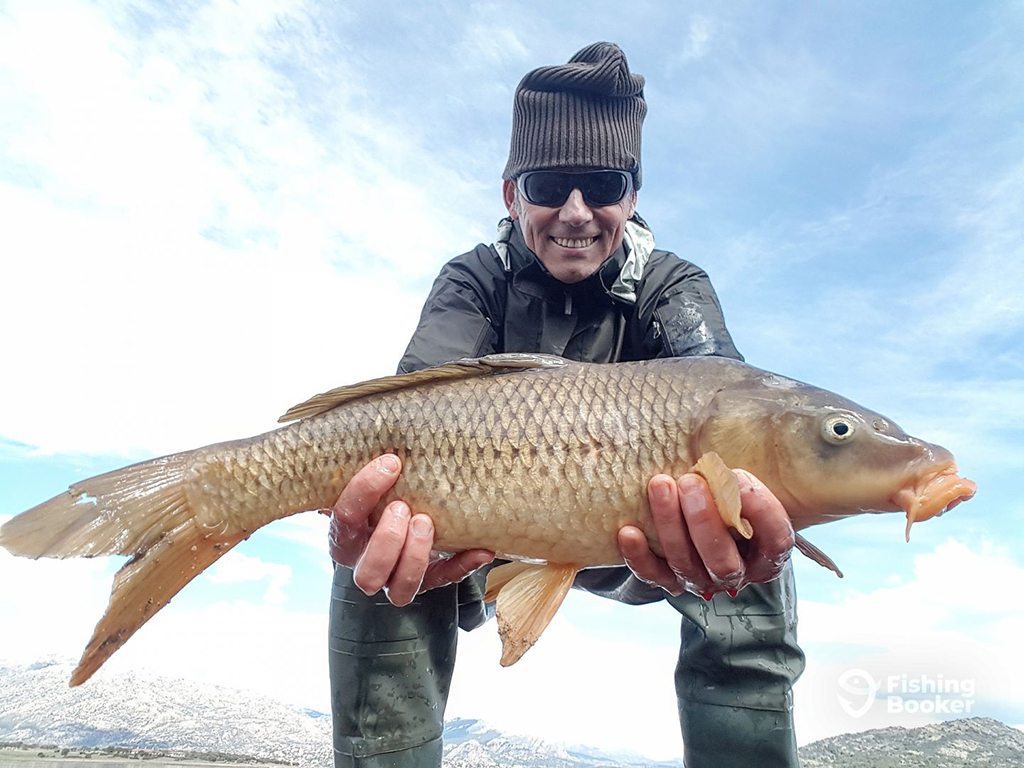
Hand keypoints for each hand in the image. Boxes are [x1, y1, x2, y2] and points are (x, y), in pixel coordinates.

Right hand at [329, 454, 494, 605]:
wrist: (400, 520)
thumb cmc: (383, 492)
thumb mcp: (372, 481)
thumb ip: (372, 463)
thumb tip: (390, 415)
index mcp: (346, 535)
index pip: (345, 519)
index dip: (364, 491)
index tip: (391, 463)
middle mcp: (366, 562)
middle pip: (367, 572)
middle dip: (387, 541)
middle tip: (404, 507)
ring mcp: (397, 577)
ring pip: (400, 589)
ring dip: (416, 557)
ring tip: (428, 523)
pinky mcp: (429, 580)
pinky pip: (446, 580)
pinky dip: (463, 565)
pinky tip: (481, 548)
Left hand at [618, 470, 794, 598]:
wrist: (696, 515)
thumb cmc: (726, 494)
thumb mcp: (742, 486)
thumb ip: (738, 478)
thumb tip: (723, 452)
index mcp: (766, 551)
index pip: (775, 540)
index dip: (760, 510)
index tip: (739, 475)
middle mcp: (736, 572)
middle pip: (723, 561)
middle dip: (705, 521)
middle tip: (690, 482)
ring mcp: (702, 580)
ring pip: (686, 564)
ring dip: (670, 524)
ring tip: (660, 485)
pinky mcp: (669, 580)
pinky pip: (653, 574)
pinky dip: (639, 555)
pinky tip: (628, 531)